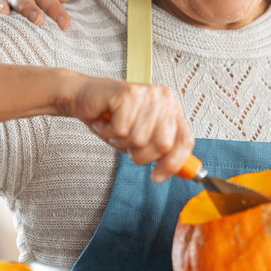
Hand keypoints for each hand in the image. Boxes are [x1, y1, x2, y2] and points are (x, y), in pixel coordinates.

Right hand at [64, 76, 193, 181]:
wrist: (85, 97)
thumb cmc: (115, 119)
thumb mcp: (141, 140)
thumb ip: (161, 152)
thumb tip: (177, 172)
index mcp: (173, 110)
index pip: (185, 141)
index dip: (173, 163)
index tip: (157, 177)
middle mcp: (164, 99)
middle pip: (163, 145)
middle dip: (141, 154)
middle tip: (127, 144)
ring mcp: (147, 94)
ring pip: (139, 139)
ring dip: (121, 142)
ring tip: (115, 130)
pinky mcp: (128, 93)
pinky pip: (120, 130)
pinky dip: (108, 133)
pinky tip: (106, 123)